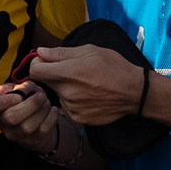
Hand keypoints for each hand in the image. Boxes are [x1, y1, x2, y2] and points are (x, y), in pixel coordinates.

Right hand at [0, 78, 63, 153]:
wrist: (34, 119)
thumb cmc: (22, 99)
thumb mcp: (17, 88)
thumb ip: (21, 86)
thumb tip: (27, 91)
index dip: (1, 102)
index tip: (18, 96)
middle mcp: (0, 123)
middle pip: (12, 117)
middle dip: (31, 104)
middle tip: (41, 95)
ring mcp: (15, 135)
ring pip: (29, 126)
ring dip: (43, 110)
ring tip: (46, 102)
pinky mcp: (31, 141)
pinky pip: (43, 130)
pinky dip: (52, 117)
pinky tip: (52, 110)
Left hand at [25, 44, 150, 126]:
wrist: (135, 92)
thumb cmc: (114, 67)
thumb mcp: (89, 51)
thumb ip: (61, 53)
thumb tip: (40, 52)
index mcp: (68, 73)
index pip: (35, 70)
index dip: (38, 63)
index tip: (45, 60)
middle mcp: (67, 92)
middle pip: (46, 82)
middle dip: (53, 74)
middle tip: (72, 70)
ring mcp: (72, 107)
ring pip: (58, 94)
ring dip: (65, 87)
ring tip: (85, 83)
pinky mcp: (79, 118)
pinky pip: (67, 106)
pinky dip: (73, 100)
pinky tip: (89, 95)